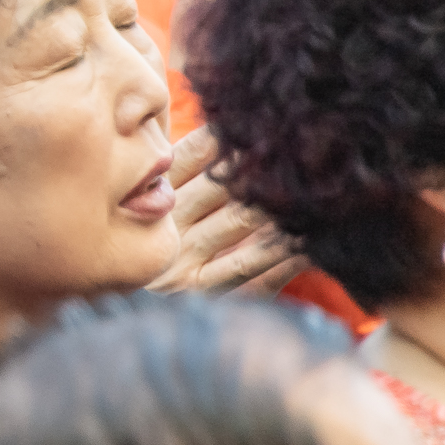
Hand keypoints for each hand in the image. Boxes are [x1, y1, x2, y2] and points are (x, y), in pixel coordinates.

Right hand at [147, 126, 305, 297]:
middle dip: (258, 169)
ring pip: (238, 230)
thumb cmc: (150, 248)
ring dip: (278, 209)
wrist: (133, 322)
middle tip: (295, 147)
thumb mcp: (147, 208)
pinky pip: (251, 273)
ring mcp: (183, 268)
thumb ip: (176, 170)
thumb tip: (219, 125)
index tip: (250, 121)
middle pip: (216, 191)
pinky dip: (283, 258)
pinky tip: (309, 244)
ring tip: (311, 189)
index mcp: (145, 204)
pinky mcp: (206, 298)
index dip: (215, 140)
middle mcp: (163, 233)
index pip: (182, 162)